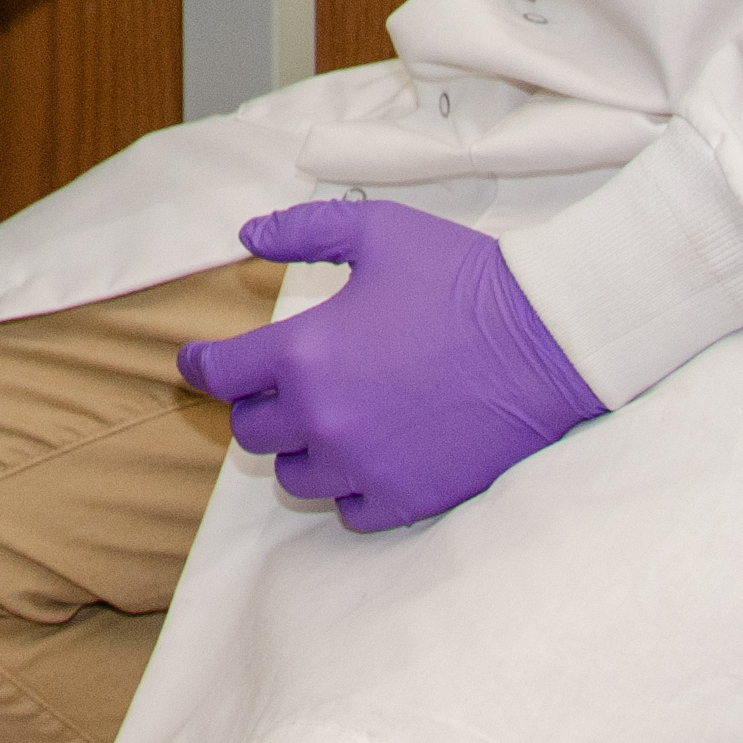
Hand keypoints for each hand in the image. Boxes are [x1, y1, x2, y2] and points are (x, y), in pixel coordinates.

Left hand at [175, 199, 603, 531]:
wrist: (545, 339)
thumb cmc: (461, 277)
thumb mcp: (377, 231)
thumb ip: (301, 231)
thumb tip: (247, 234)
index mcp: (304, 353)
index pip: (218, 374)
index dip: (199, 365)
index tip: (196, 362)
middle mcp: (322, 417)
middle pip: (250, 432)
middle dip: (257, 405)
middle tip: (282, 385)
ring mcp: (363, 465)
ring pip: (294, 477)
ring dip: (300, 449)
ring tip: (329, 420)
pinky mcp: (406, 497)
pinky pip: (348, 511)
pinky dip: (348, 487)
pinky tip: (367, 456)